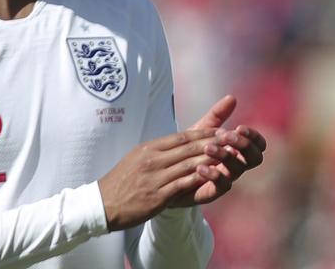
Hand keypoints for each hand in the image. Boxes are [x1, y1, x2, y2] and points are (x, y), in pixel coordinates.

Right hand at [97, 127, 225, 230]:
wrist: (102, 204)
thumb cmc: (122, 180)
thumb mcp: (138, 157)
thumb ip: (160, 150)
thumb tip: (181, 142)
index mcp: (149, 148)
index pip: (182, 137)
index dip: (204, 134)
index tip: (222, 131)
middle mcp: (153, 160)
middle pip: (189, 148)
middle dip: (213, 143)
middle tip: (232, 140)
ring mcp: (155, 178)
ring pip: (189, 165)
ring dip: (211, 160)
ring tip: (228, 157)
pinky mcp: (156, 196)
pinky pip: (182, 185)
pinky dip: (198, 179)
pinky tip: (212, 177)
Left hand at [169, 95, 267, 205]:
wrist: (167, 172)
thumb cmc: (189, 149)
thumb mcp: (202, 130)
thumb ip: (217, 115)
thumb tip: (232, 97)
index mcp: (237, 149)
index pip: (257, 145)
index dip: (254, 137)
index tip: (240, 127)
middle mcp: (235, 165)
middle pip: (255, 158)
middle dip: (245, 145)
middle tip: (228, 136)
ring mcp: (225, 179)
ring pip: (237, 170)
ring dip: (225, 156)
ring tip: (208, 147)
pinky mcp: (212, 192)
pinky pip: (221, 186)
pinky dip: (213, 175)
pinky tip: (200, 166)